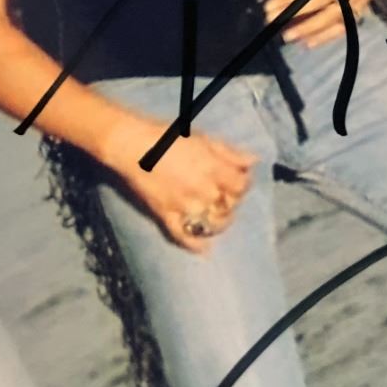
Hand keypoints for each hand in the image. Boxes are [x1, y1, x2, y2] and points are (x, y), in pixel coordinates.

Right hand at [109, 117, 256, 253]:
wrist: (133, 146)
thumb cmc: (169, 137)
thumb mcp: (204, 138)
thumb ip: (230, 153)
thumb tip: (253, 162)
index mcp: (214, 169)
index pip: (241, 186)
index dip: (243, 184)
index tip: (238, 181)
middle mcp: (203, 191)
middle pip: (229, 206)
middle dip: (231, 201)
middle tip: (225, 196)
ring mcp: (185, 206)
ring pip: (211, 224)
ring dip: (218, 222)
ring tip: (217, 216)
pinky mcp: (166, 216)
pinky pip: (183, 236)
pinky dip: (195, 245)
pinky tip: (204, 249)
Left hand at [264, 0, 383, 46]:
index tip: (269, 8)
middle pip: (321, 4)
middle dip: (295, 15)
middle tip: (274, 24)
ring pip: (333, 19)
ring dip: (309, 30)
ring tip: (289, 37)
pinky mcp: (362, 9)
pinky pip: (343, 27)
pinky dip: (326, 37)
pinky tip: (309, 43)